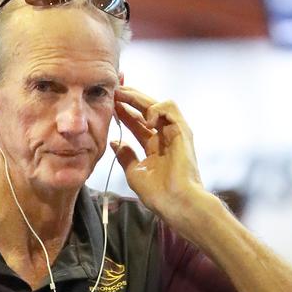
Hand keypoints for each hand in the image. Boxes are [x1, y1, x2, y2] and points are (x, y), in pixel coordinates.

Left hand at [111, 86, 215, 232]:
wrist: (175, 203)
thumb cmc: (158, 193)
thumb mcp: (134, 172)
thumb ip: (125, 155)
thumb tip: (114, 142)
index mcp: (153, 145)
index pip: (136, 120)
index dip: (123, 110)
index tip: (108, 101)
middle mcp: (164, 136)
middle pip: (146, 108)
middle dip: (129, 96)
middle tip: (113, 89)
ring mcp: (174, 132)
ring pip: (158, 103)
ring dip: (139, 97)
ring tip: (122, 96)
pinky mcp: (182, 131)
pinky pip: (170, 108)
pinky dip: (156, 109)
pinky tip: (145, 119)